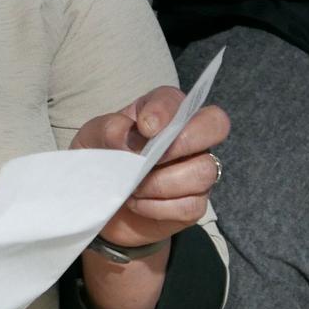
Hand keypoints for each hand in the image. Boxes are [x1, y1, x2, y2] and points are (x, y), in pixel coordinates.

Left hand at [71, 86, 229, 248]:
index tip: (144, 128)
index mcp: (164, 111)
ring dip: (163, 183)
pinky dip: (160, 207)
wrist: (99, 201)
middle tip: (151, 159)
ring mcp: (196, 170)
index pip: (179, 100)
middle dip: (185, 141)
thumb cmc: (101, 157)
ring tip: (134, 187)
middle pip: (215, 125)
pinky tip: (138, 204)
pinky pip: (191, 206)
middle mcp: (189, 137)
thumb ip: (109, 129)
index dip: (165, 112)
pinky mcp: (193, 204)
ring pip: (204, 171)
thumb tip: (130, 138)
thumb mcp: (93, 137)